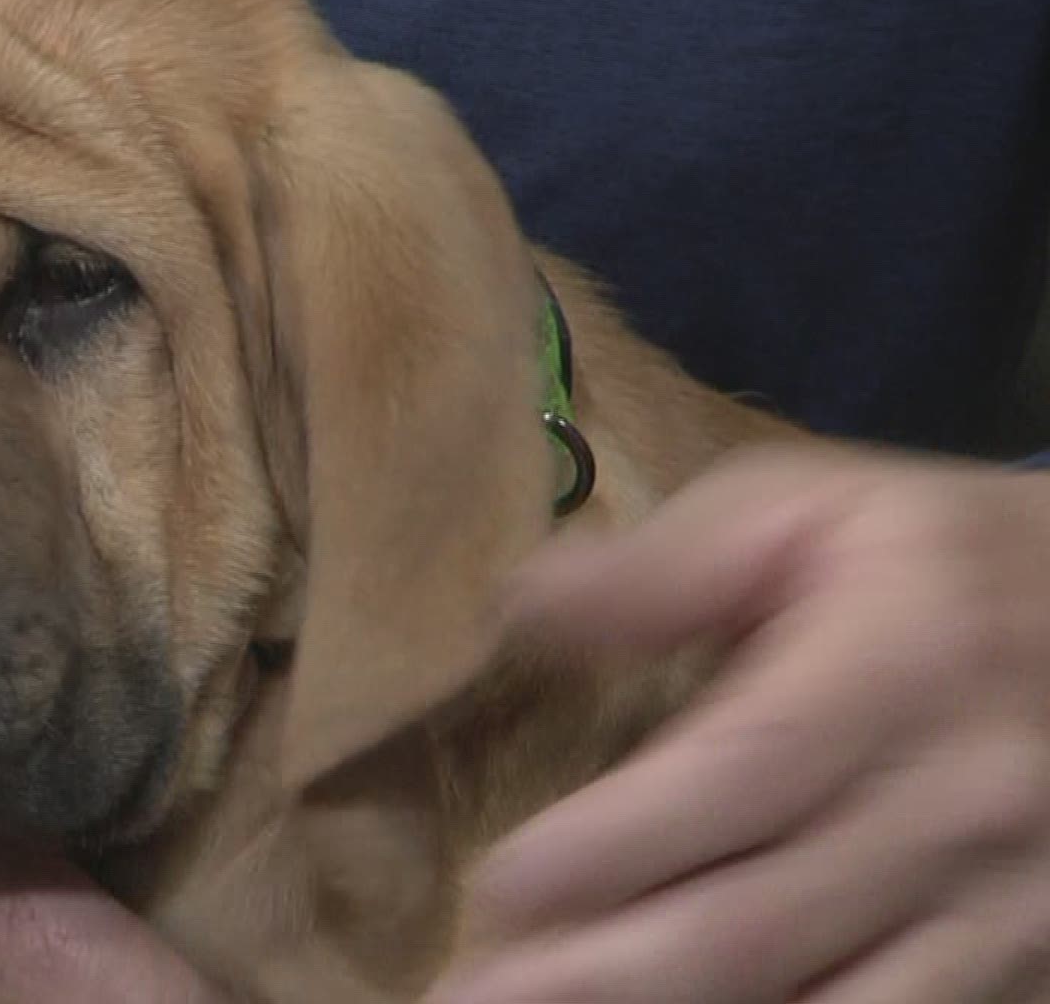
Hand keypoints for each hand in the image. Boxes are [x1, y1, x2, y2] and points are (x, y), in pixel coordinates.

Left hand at [431, 448, 1049, 1002]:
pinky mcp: (1025, 959)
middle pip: (758, 920)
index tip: (499, 886)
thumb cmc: (934, 562)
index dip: (614, 846)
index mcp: (897, 664)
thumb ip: (664, 567)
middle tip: (474, 999)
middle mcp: (958, 798)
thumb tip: (518, 605)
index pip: (740, 777)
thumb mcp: (807, 512)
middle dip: (602, 974)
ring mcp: (1003, 900)